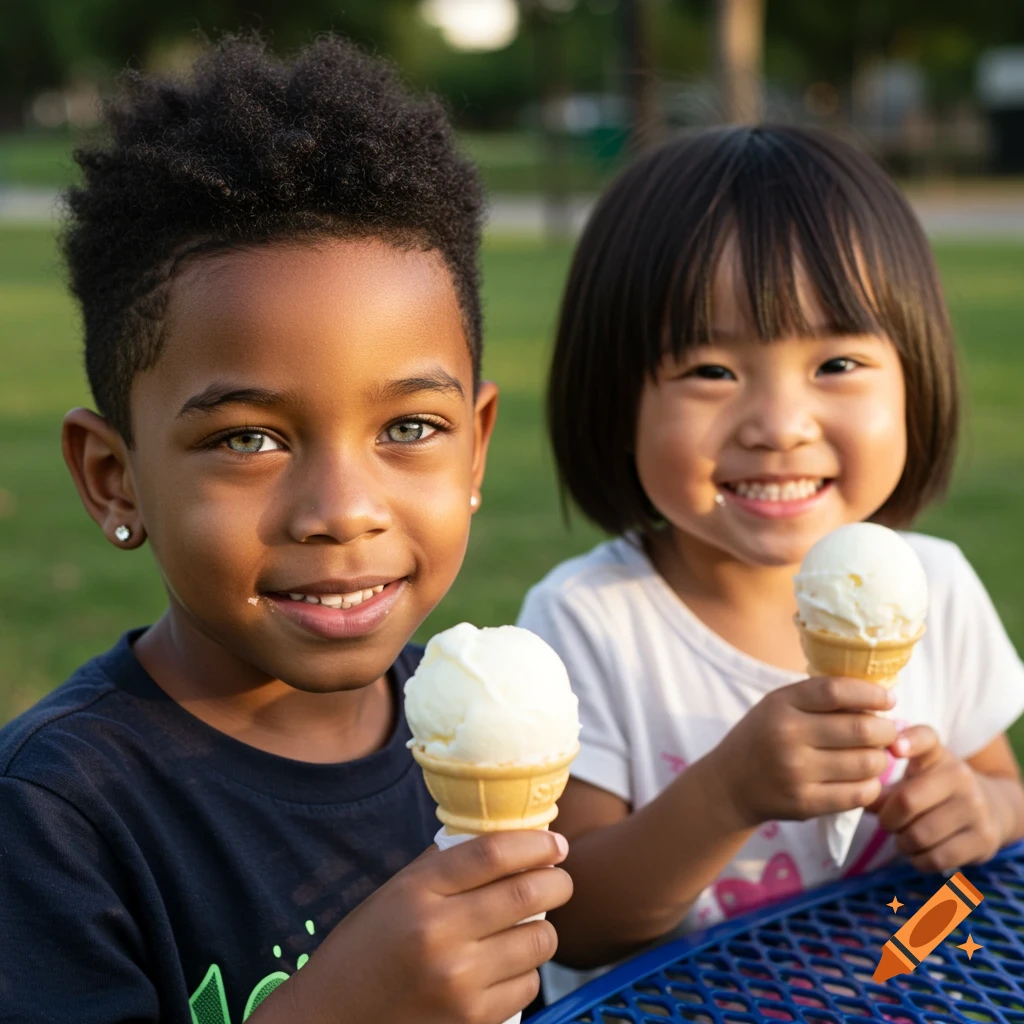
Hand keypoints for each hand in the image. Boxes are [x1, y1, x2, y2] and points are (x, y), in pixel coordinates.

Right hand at [248, 830, 572, 1023]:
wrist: (331, 1017)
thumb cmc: (366, 947)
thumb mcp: (396, 892)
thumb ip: (446, 865)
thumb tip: (507, 841)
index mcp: (418, 891)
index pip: (492, 853)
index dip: (535, 843)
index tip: (554, 843)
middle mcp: (440, 933)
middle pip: (527, 893)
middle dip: (557, 882)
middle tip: (558, 879)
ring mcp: (458, 981)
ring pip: (538, 941)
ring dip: (543, 929)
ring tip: (528, 925)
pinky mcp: (471, 1020)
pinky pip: (527, 986)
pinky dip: (525, 972)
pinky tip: (504, 966)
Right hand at [710, 676, 899, 828]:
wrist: (730, 784)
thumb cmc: (763, 737)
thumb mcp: (779, 706)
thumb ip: (819, 698)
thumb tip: (877, 697)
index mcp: (781, 705)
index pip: (836, 691)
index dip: (871, 693)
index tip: (889, 698)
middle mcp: (787, 736)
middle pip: (861, 728)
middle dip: (886, 730)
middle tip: (887, 732)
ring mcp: (796, 772)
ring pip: (867, 763)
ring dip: (881, 758)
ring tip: (874, 756)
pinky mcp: (805, 804)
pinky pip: (858, 794)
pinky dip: (871, 785)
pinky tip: (864, 779)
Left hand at [868, 725, 1002, 872]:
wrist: (991, 809)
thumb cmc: (933, 790)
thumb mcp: (912, 778)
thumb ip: (883, 787)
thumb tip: (861, 798)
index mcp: (936, 753)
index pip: (925, 737)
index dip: (909, 740)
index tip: (895, 749)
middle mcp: (960, 775)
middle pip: (908, 801)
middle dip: (887, 819)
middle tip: (887, 823)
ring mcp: (976, 807)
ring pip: (920, 835)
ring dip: (902, 843)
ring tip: (903, 838)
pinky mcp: (984, 839)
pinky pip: (937, 858)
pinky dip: (919, 860)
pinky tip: (919, 852)